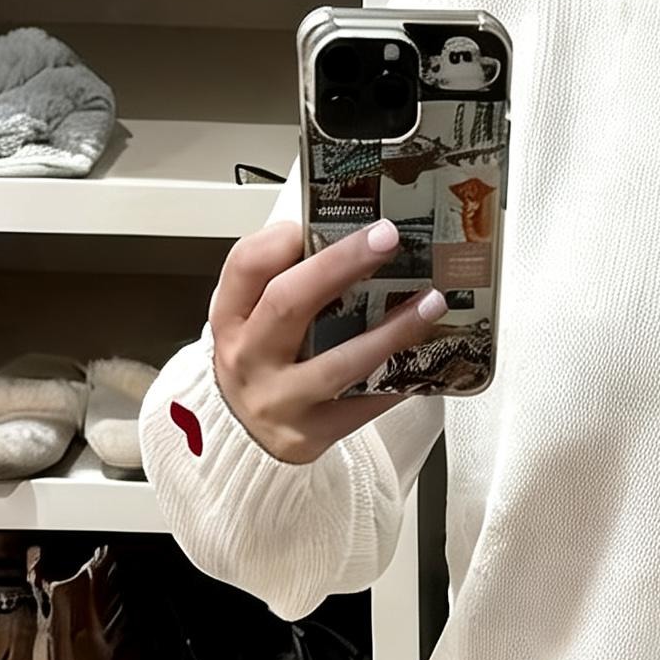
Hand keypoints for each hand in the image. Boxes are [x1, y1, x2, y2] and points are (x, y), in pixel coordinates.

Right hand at [208, 219, 447, 465]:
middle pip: (289, 303)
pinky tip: (424, 360)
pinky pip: (361, 406)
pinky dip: (396, 382)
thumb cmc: (258, 366)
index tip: (327, 219)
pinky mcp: (309, 434)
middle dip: (341, 264)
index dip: (281, 238)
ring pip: (338, 362)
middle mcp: (248, 358)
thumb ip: (282, 283)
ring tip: (430, 303)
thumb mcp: (251, 321)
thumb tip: (343, 241)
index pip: (246, 265)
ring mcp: (279, 400)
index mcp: (230, 319)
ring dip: (390, 330)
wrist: (243, 440)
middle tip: (387, 238)